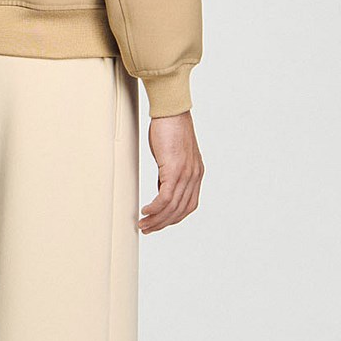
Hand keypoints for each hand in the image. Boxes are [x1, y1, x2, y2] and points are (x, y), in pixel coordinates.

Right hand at [140, 110, 203, 232]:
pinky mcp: (174, 170)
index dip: (174, 218)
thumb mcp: (173, 156)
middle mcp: (194, 177)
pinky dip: (155, 208)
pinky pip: (165, 198)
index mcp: (196, 174)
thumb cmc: (170, 128)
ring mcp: (186, 174)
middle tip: (148, 229)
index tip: (160, 223)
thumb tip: (161, 188)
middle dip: (163, 223)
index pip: (188, 205)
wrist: (172, 111)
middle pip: (180, 211)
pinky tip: (145, 211)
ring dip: (157, 219)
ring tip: (143, 224)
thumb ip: (170, 173)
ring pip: (172, 207)